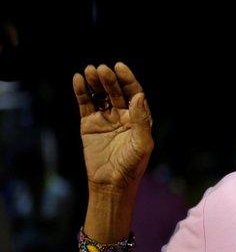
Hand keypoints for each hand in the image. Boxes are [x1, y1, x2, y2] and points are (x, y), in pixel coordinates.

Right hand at [72, 62, 153, 193]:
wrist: (110, 184)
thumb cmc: (131, 166)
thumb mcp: (141, 144)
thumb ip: (141, 120)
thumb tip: (139, 95)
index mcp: (139, 119)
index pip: (134, 93)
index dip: (127, 79)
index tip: (120, 67)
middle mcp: (123, 116)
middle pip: (116, 92)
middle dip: (109, 80)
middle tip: (102, 70)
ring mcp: (105, 119)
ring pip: (100, 95)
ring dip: (95, 83)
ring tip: (90, 71)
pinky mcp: (89, 124)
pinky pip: (85, 104)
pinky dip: (82, 92)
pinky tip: (78, 80)